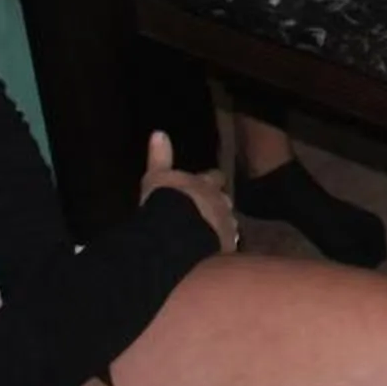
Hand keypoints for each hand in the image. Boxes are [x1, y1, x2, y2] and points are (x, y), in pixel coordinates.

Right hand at [136, 130, 237, 250]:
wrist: (177, 234)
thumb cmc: (165, 202)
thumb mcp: (157, 177)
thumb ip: (159, 157)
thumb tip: (158, 132)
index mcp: (204, 184)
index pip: (214, 177)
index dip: (211, 180)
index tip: (208, 183)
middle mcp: (219, 201)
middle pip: (225, 199)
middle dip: (219, 203)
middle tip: (209, 211)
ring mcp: (226, 224)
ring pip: (229, 222)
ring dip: (221, 225)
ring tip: (209, 233)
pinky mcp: (227, 245)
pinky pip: (227, 244)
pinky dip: (221, 246)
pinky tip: (212, 252)